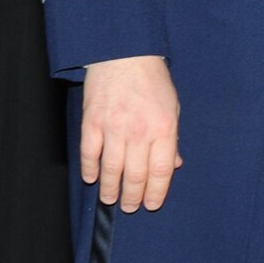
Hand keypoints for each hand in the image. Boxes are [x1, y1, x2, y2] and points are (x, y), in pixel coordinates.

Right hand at [80, 55, 182, 211]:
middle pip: (136, 174)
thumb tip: (173, 165)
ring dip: (110, 188)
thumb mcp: (173, 108)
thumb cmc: (153, 82)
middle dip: (133, 196)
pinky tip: (92, 179)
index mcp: (163, 128)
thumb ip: (171, 138)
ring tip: (110, 200)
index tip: (152, 205)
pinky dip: (90, 169)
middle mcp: (138, 132)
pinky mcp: (92, 123)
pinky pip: (89, 154)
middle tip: (130, 207)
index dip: (156, 192)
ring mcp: (113, 128)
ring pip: (111, 169)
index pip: (161, 170)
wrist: (125, 55)